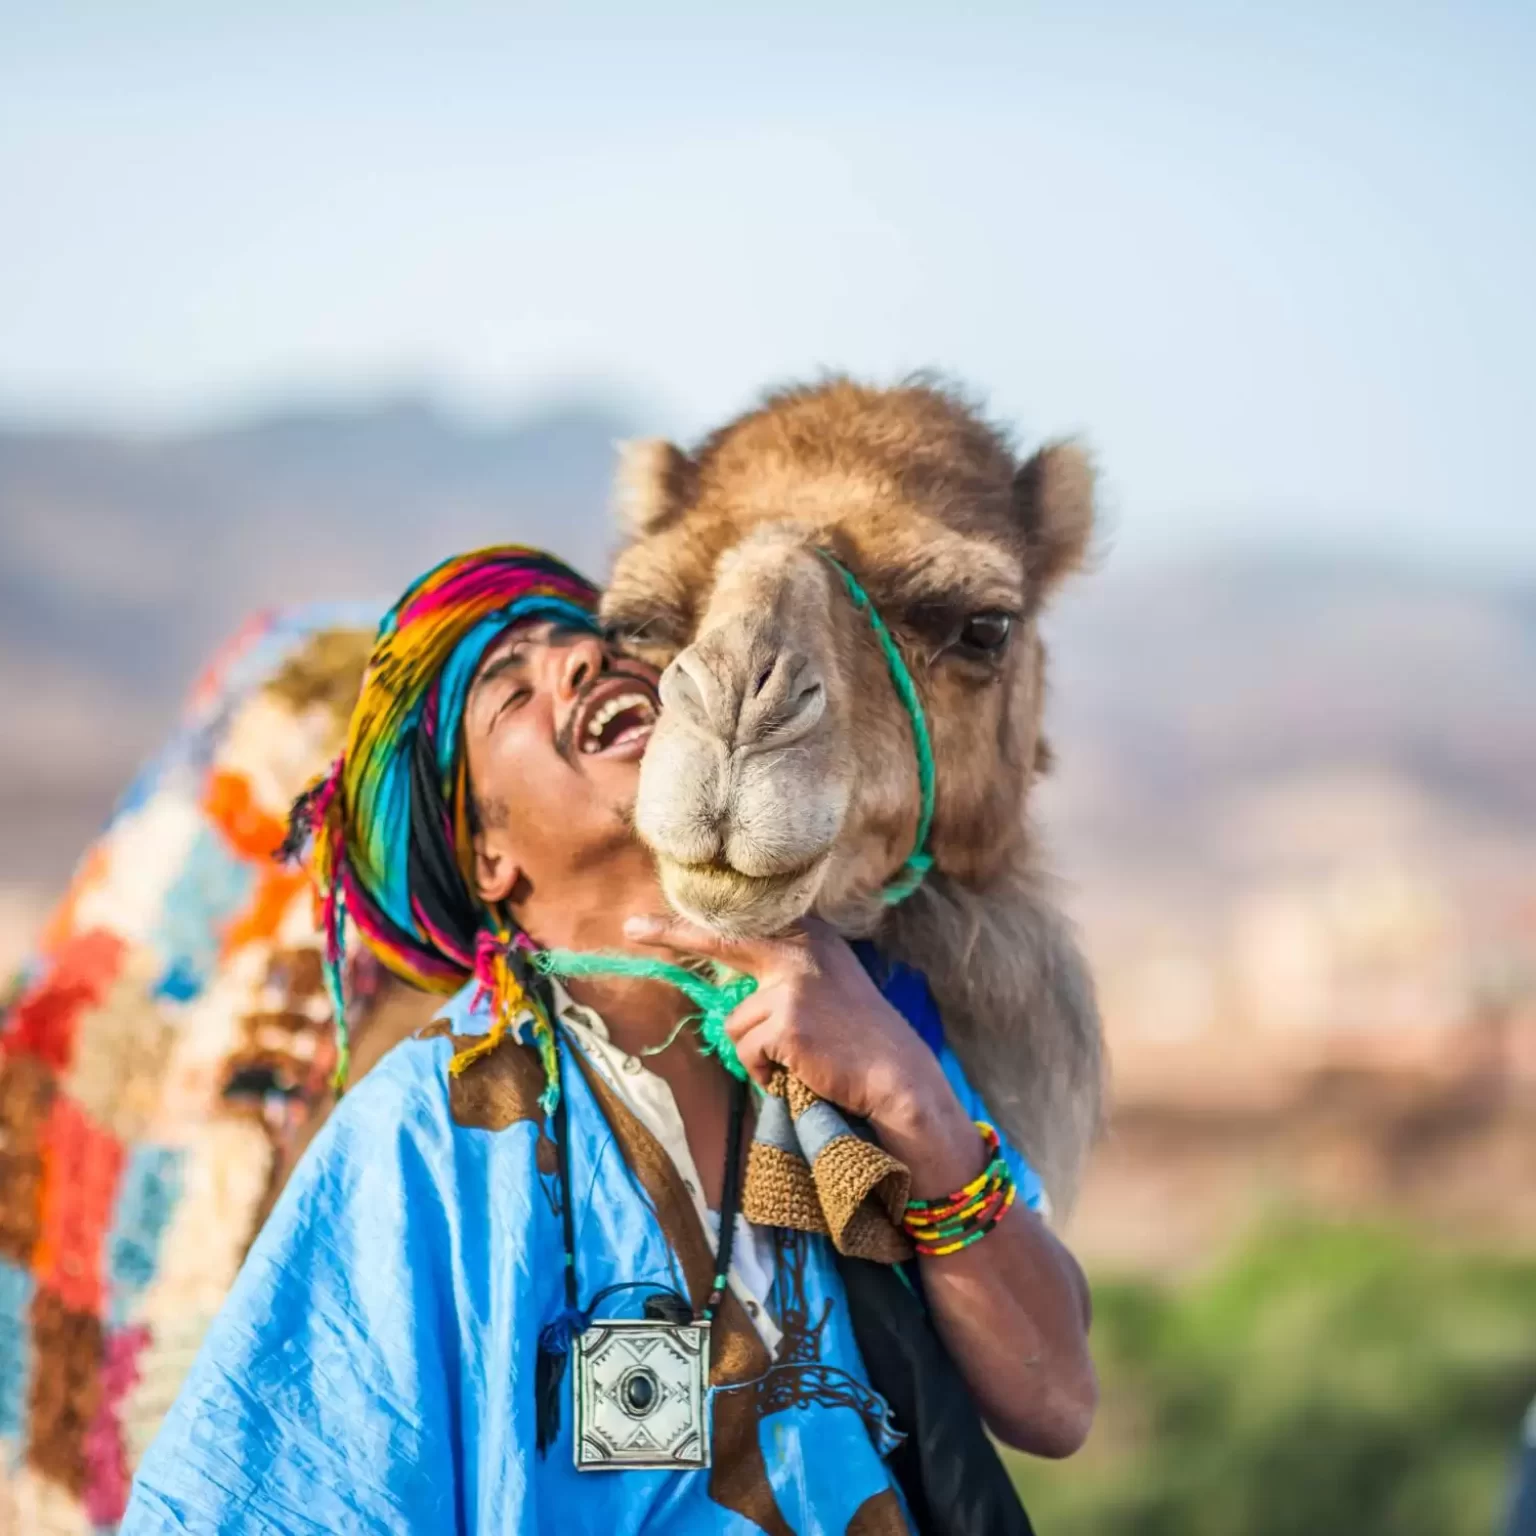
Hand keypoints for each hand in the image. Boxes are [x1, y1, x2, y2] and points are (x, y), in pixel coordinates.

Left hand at [621, 913, 967, 1156]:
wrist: (897, 1076)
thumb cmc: (856, 1041)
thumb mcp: (824, 986)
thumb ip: (782, 973)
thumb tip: (729, 986)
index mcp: (808, 935)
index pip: (742, 921)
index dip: (692, 919)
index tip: (645, 918)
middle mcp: (800, 947)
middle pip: (719, 938)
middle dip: (671, 932)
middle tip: (630, 928)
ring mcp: (792, 981)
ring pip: (733, 1023)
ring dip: (757, 1052)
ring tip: (797, 1060)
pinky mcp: (786, 1019)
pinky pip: (748, 1053)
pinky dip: (766, 1073)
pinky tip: (799, 1073)